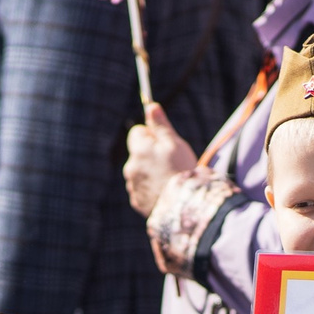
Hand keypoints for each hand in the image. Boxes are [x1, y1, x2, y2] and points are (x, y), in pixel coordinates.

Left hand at [124, 102, 196, 216]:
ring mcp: (132, 186)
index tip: (165, 143)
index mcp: (139, 150)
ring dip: (151, 172)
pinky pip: (142, 189)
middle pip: (138, 153)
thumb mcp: (174, 143)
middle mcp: (130, 167)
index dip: (152, 134)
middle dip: (151, 154)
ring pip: (140, 171)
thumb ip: (160, 125)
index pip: (137, 132)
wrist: (183, 207)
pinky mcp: (137, 201)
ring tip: (170, 179)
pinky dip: (151, 189)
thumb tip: (150, 106)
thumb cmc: (181, 171)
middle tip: (171, 163)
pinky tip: (166, 192)